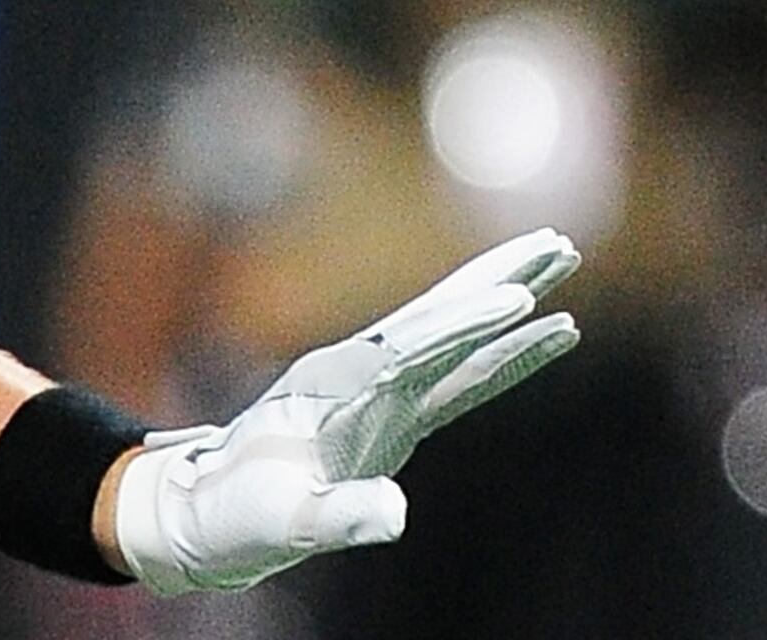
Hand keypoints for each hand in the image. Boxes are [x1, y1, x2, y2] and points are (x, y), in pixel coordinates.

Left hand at [114, 228, 581, 595]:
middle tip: (559, 243)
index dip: (465, 327)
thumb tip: (394, 512)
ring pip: (451, 328)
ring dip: (502, 291)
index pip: (413, 350)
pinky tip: (546, 329)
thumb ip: (338, 515)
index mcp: (336, 391)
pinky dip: (501, 348)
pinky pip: (458, 369)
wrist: (206, 510)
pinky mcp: (391, 406)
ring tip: (558, 253)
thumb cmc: (242, 516)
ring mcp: (376, 385)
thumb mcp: (287, 523)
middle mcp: (358, 372)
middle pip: (440, 316)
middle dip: (498, 280)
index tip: (517, 301)